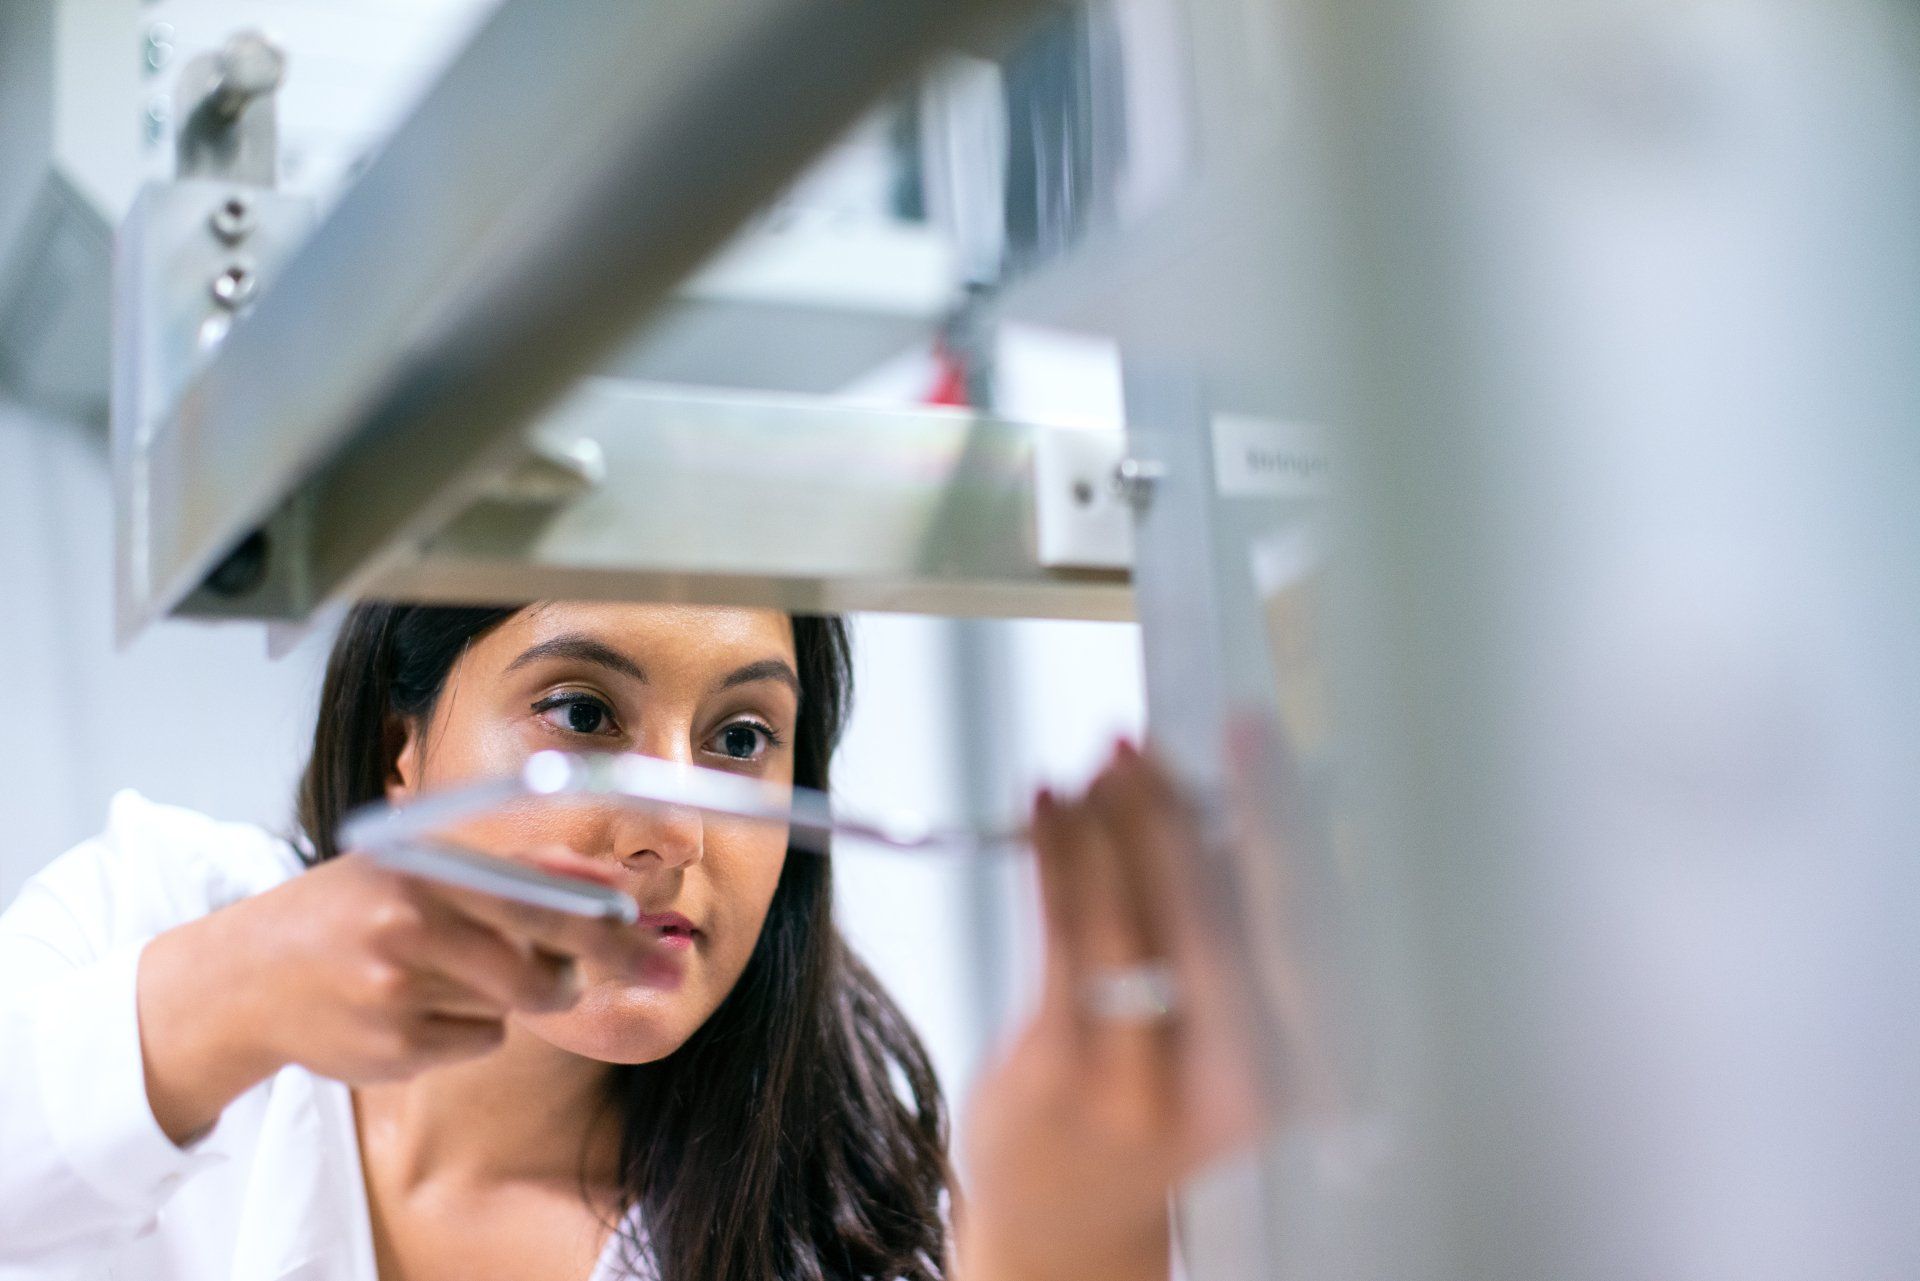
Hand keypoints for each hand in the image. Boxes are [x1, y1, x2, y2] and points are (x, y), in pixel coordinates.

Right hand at [137, 846, 652, 1144]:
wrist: (243, 978)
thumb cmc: (353, 910)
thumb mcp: (418, 864)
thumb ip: (512, 867)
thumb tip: (607, 877)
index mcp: (423, 866)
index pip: (539, 894)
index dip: (607, 918)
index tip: (655, 930)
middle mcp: (410, 922)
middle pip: (542, 964)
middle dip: (604, 968)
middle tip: (656, 971)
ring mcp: (398, 990)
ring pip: (516, 1003)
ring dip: (514, 992)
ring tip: (459, 969)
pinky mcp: (392, 1048)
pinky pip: (480, 1039)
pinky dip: (471, 1027)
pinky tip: (417, 1007)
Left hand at [957, 743, 1268, 1280]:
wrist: (1067, 1208)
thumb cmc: (1157, 1083)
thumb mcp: (1228, 1019)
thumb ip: (1239, 921)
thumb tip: (1236, 787)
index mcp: (1307, 1065)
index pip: (1308, 921)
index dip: (1283, 818)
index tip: (1257, 737)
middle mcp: (1242, 1083)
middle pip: (1226, 920)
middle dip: (1189, 813)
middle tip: (1160, 740)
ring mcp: (1149, 1086)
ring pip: (1136, 921)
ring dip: (1115, 822)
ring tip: (1102, 760)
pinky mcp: (1064, 1077)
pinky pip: (1063, 938)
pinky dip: (1056, 855)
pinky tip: (1049, 804)